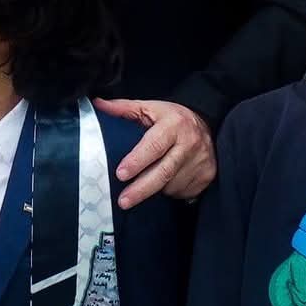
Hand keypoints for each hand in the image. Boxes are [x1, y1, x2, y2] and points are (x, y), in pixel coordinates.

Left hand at [92, 98, 215, 209]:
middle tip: (123, 201)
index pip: (154, 145)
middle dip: (141, 189)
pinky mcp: (207, 175)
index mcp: (173, 124)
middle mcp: (190, 143)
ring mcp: (201, 161)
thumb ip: (124, 108)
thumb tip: (98, 104)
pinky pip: (183, 191)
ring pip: (171, 185)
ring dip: (156, 189)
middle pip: (163, 171)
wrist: (207, 124)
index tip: (120, 174)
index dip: (137, 161)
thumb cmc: (171, 118)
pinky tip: (167, 182)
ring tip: (148, 181)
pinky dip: (171, 191)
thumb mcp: (149, 108)